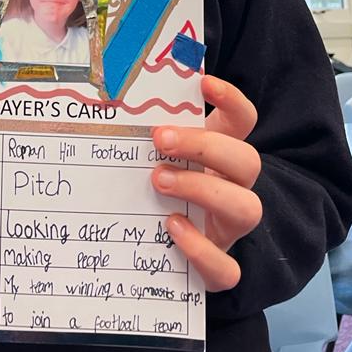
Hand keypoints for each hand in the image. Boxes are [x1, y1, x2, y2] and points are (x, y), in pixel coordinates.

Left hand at [151, 75, 261, 291]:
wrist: (164, 256)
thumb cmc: (157, 191)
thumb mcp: (154, 159)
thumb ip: (144, 136)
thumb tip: (103, 101)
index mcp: (220, 154)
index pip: (243, 120)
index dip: (231, 100)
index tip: (204, 82)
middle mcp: (233, 188)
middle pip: (248, 161)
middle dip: (205, 146)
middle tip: (160, 138)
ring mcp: (229, 229)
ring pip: (247, 208)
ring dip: (203, 189)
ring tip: (159, 180)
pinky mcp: (220, 269)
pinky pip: (227, 268)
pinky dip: (200, 250)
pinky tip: (170, 228)